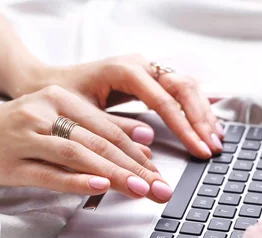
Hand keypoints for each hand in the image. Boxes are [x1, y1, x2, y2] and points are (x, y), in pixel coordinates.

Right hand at [0, 86, 172, 201]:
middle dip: (136, 167)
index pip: (109, 127)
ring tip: (140, 189)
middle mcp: (45, 112)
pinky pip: (49, 173)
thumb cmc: (11, 130)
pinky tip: (98, 186)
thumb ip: (94, 129)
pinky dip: (76, 179)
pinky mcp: (12, 164)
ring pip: (79, 155)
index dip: (140, 151)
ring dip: (114, 174)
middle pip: (100, 141)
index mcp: (59, 98)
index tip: (161, 172)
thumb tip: (142, 144)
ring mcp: (27, 137)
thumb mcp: (54, 119)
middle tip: (162, 187)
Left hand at [32, 54, 223, 158]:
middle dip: (200, 120)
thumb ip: (115, 128)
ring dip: (203, 114)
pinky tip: (207, 126)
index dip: (184, 126)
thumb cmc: (61, 98)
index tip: (197, 148)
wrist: (46, 83)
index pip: (164, 99)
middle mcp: (140, 64)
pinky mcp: (148, 78)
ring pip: (186, 86)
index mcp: (124, 70)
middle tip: (211, 148)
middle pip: (183, 87)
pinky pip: (179, 90)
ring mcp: (146, 68)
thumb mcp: (83, 115)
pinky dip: (195, 109)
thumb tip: (148, 142)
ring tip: (215, 141)